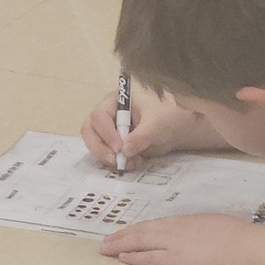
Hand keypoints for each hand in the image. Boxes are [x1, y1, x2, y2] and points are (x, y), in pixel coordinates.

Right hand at [82, 88, 227, 171]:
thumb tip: (125, 150)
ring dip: (108, 158)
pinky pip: (105, 155)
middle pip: (90, 131)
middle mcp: (107, 114)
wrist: (175, 130)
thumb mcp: (156, 126)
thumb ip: (141, 136)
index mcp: (115, 101)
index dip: (106, 133)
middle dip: (101, 148)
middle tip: (116, 161)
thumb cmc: (166, 119)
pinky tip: (133, 163)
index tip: (119, 147)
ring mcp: (107, 130)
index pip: (99, 116)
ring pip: (94, 145)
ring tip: (130, 163)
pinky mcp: (111, 144)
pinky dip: (115, 162)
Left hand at [100, 214, 254, 264]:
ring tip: (105, 249)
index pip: (157, 225)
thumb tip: (206, 235)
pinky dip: (133, 257)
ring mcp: (173, 244)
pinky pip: (148, 258)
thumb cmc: (240, 238)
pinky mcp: (174, 261)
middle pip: (142, 230)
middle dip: (122, 235)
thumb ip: (206, 231)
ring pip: (140, 242)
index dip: (139, 229)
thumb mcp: (220, 227)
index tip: (127, 231)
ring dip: (120, 245)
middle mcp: (176, 229)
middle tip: (105, 240)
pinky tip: (121, 258)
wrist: (243, 247)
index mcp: (188, 221)